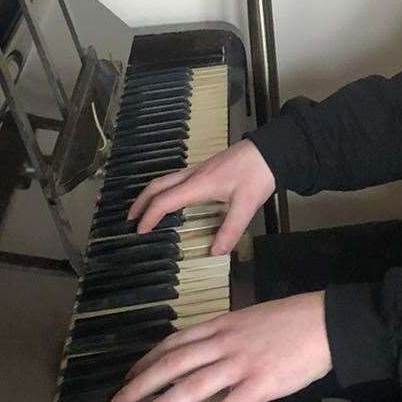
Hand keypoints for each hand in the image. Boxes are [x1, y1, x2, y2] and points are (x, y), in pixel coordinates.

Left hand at [109, 292, 331, 401]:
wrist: (324, 322)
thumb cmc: (292, 319)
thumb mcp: (252, 318)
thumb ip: (228, 333)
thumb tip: (208, 351)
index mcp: (223, 324)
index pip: (176, 341)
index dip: (149, 359)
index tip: (131, 374)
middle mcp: (225, 341)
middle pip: (174, 362)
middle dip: (142, 383)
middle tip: (119, 401)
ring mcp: (241, 363)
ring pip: (192, 384)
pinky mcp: (259, 384)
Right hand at [126, 138, 275, 254]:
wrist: (270, 150)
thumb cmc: (257, 174)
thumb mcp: (246, 206)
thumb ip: (230, 230)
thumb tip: (214, 252)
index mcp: (199, 185)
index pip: (164, 201)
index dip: (149, 217)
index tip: (140, 232)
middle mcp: (194, 175)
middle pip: (157, 185)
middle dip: (140, 202)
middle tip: (130, 220)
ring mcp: (199, 169)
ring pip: (166, 180)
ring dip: (151, 194)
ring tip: (144, 210)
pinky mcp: (206, 168)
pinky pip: (177, 179)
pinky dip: (165, 190)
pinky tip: (172, 199)